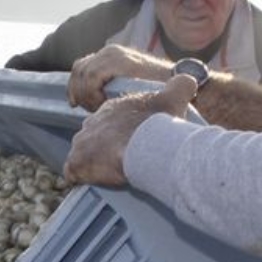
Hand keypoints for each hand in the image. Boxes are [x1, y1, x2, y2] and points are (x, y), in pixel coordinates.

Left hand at [65, 73, 197, 187]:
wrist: (143, 145)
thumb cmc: (157, 124)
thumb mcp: (172, 98)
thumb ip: (179, 86)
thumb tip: (190, 79)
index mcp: (111, 109)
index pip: (109, 121)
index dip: (117, 134)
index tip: (128, 144)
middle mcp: (92, 124)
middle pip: (92, 137)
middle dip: (101, 148)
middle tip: (119, 160)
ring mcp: (81, 143)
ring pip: (81, 154)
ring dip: (91, 164)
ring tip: (107, 174)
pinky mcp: (76, 163)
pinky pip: (72, 173)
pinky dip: (79, 178)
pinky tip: (91, 183)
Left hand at [68, 44, 172, 109]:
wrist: (183, 86)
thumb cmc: (158, 94)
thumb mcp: (128, 90)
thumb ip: (109, 89)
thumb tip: (88, 103)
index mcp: (111, 56)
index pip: (81, 67)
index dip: (74, 86)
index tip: (75, 104)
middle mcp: (110, 51)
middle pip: (78, 69)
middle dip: (78, 92)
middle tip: (87, 109)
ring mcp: (115, 54)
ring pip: (83, 74)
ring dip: (86, 94)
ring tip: (100, 108)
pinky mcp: (121, 61)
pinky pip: (92, 77)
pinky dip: (92, 92)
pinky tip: (104, 103)